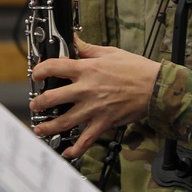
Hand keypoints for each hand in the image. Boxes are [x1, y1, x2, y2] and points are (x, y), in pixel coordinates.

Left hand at [29, 37, 159, 158]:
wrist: (156, 87)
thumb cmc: (136, 69)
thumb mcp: (110, 52)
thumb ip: (88, 48)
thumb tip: (73, 39)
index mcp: (87, 69)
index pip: (54, 68)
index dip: (39, 71)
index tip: (36, 75)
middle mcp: (86, 89)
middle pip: (53, 98)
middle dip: (39, 103)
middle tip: (35, 105)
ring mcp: (94, 108)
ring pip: (63, 122)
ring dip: (48, 127)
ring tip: (39, 128)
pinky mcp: (104, 123)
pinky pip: (86, 140)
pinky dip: (75, 149)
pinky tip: (67, 152)